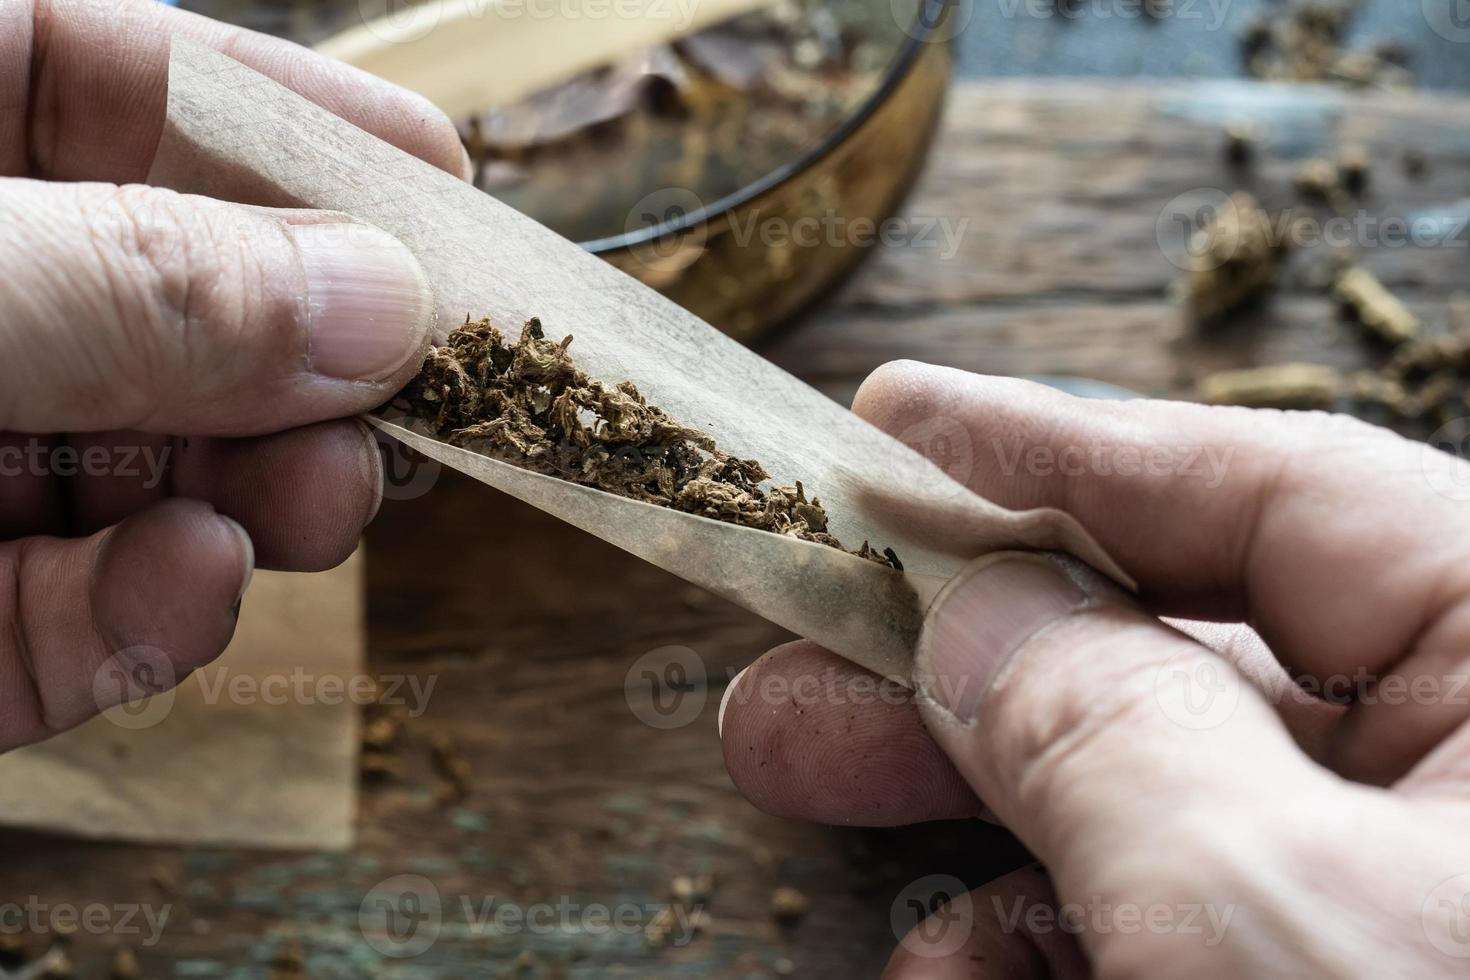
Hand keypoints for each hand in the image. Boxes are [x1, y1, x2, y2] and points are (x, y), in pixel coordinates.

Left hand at [0, 0, 466, 749]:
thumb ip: (132, 287)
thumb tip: (379, 301)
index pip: (127, 90)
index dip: (293, 128)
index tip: (444, 179)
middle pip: (175, 305)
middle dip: (301, 357)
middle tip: (408, 396)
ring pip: (144, 476)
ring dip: (251, 497)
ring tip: (310, 507)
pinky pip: (61, 622)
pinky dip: (140, 619)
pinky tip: (185, 591)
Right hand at [720, 361, 1469, 975]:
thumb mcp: (1253, 896)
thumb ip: (1107, 724)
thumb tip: (976, 608)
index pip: (1276, 488)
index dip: (1058, 448)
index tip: (897, 420)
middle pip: (1183, 647)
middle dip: (967, 657)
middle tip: (801, 646)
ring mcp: (1419, 884)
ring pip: (1161, 794)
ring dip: (976, 814)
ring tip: (816, 808)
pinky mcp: (1349, 972)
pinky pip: (1185, 919)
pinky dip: (1050, 934)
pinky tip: (957, 969)